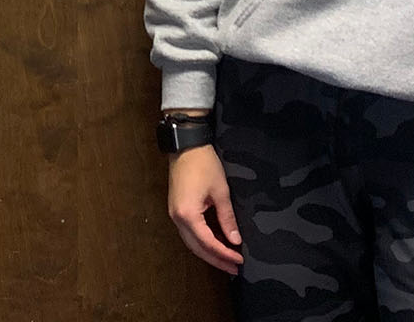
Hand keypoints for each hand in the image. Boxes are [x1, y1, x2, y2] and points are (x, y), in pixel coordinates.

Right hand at [166, 146, 243, 274]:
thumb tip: (235, 240)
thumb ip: (227, 218)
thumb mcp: (221, 192)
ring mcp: (174, 214)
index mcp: (187, 215)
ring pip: (191, 242)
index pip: (207, 243)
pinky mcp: (176, 209)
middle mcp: (177, 218)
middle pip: (196, 247)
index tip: (239, 259)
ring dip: (208, 252)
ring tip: (226, 260)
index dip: (224, 254)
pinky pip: (189, 233)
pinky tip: (214, 244)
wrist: (186, 146)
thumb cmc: (204, 165)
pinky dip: (202, 242)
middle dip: (216, 260)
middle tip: (234, 268)